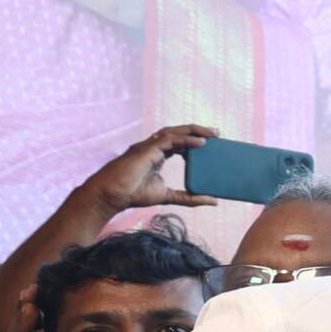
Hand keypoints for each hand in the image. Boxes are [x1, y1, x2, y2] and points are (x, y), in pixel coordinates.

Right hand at [80, 125, 222, 215]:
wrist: (111, 195)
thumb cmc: (133, 194)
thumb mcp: (168, 196)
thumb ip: (190, 198)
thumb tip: (214, 201)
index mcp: (156, 155)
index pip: (178, 142)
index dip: (194, 140)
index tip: (212, 142)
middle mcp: (152, 147)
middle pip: (178, 133)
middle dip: (198, 130)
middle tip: (218, 133)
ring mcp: (148, 146)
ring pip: (174, 132)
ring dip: (194, 131)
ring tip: (213, 134)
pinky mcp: (146, 149)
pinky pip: (169, 140)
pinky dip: (186, 140)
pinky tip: (201, 142)